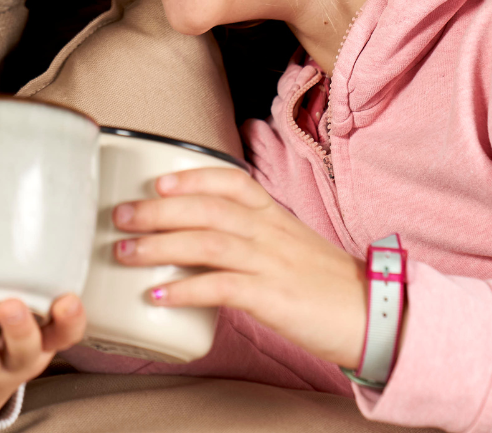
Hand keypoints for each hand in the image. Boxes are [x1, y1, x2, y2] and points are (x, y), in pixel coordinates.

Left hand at [0, 295, 85, 432]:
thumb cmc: (0, 343)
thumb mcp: (24, 325)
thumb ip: (27, 290)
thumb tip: (21, 236)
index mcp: (42, 343)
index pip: (65, 335)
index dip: (71, 321)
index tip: (68, 300)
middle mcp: (17, 361)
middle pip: (25, 351)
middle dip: (19, 329)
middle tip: (11, 306)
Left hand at [113, 167, 366, 369]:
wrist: (372, 315)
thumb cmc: (323, 282)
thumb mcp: (287, 243)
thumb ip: (248, 232)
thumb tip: (198, 235)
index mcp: (272, 214)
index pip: (230, 180)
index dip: (191, 177)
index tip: (159, 180)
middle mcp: (268, 231)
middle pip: (206, 208)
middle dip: (158, 210)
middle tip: (120, 215)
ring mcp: (270, 262)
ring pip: (207, 242)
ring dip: (160, 245)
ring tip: (125, 252)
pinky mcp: (272, 297)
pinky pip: (222, 288)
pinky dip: (185, 290)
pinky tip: (158, 295)